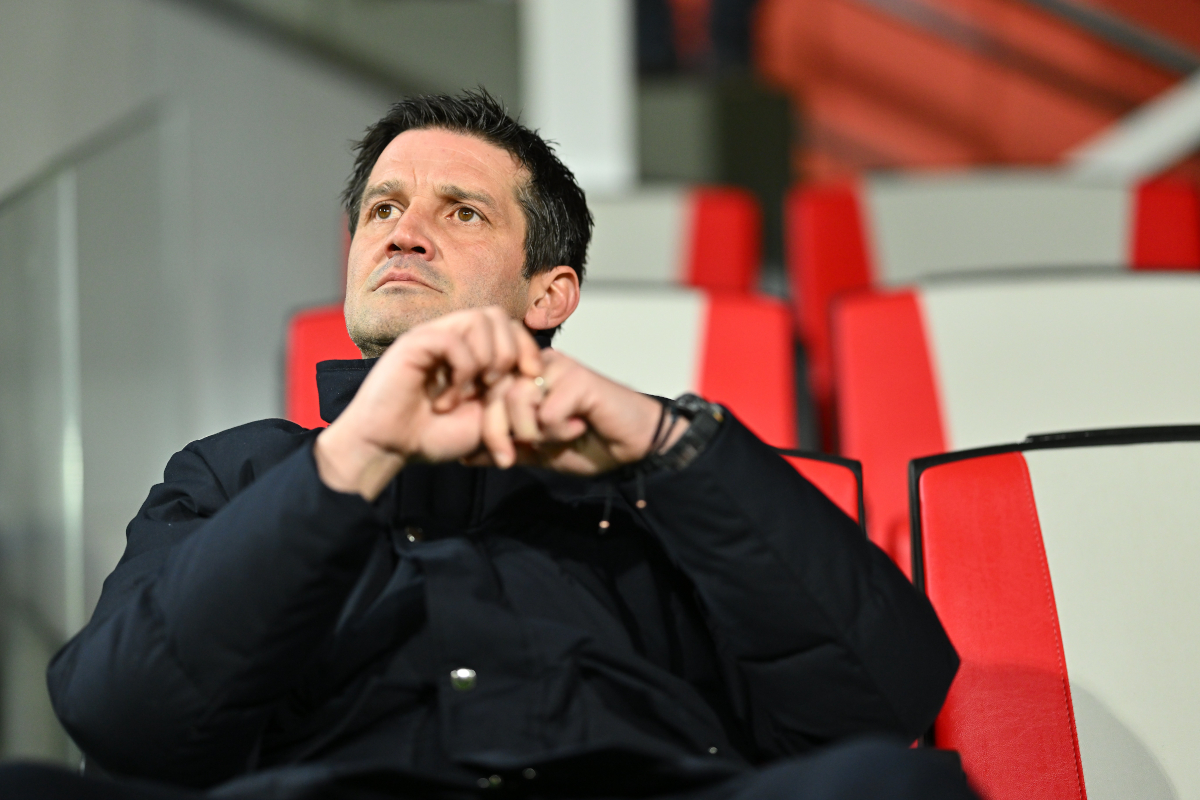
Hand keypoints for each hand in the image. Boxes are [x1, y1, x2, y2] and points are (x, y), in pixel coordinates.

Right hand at [314, 307, 541, 498]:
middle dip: (511, 350)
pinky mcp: (414, 344)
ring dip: (487, 359)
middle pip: (498, 315)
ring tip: (472, 392)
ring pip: (480, 319)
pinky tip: (447, 399)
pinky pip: (453, 339)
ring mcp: (432, 337)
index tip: (532, 378)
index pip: (510, 326)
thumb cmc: (434, 435)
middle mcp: (452, 337)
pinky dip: (461, 371)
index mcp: (471, 350)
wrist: (390, 448)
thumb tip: (540, 379)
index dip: (527, 348)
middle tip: (498, 385)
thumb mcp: (486, 418)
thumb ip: (510, 394)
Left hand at [464, 349, 685, 475]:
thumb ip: (505, 449)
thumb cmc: (591, 444)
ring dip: (533, 432)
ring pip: (518, 399)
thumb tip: (462, 455)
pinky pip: (547, 410)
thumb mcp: (538, 453)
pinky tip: (579, 427)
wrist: (635, 446)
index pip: (487, 395)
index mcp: (527, 378)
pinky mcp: (579, 377)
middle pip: (496, 394)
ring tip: (557, 437)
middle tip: (511, 458)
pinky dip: (559, 430)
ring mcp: (559, 368)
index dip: (486, 428)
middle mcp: (539, 366)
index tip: (501, 458)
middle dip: (498, 434)